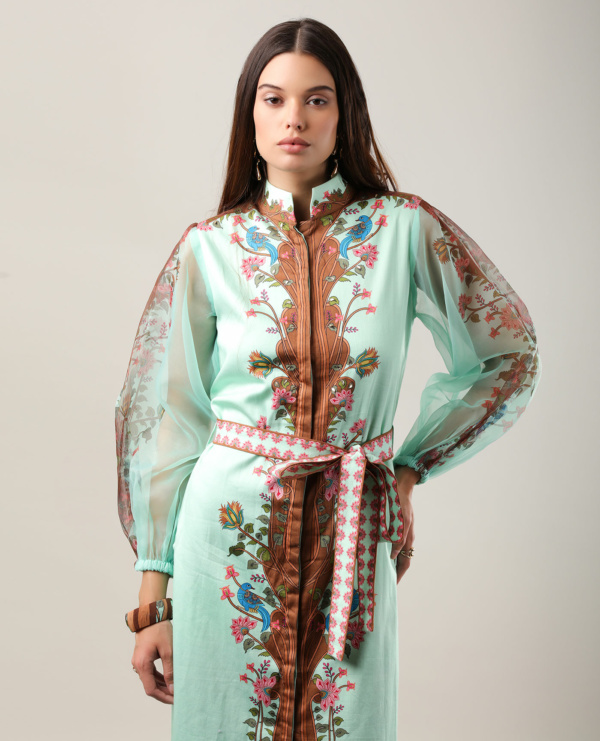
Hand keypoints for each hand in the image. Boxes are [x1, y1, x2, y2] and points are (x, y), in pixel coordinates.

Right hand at [131, 620, 173, 703]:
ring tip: (175, 688)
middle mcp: (138, 665)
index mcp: (142, 665)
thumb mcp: (168, 651)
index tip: (174, 699)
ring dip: (162, 685)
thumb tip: (172, 688)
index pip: (151, 689)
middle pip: (150, 686)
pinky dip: (159, 677)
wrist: (151, 615)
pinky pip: (150, 672)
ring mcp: (139, 661)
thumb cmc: (160, 631)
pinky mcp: (142, 657)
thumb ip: (169, 671)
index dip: (163, 697)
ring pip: (150, 679)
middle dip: (164, 692)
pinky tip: (168, 679)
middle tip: (177, 696)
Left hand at [391, 466, 417, 582]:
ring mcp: (403, 531)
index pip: (404, 564)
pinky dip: (389, 552)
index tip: (390, 586)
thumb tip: (393, 555)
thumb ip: (398, 537)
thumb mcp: (400, 519)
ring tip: (380, 571)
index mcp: (407, 537)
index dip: (398, 576)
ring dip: (391, 563)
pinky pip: (395, 543)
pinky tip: (379, 552)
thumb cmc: (399, 500)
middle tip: (384, 583)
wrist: (401, 484)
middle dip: (394, 573)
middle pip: (402, 561)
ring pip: (398, 553)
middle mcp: (406, 537)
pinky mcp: (398, 526)